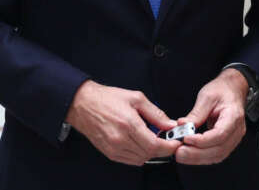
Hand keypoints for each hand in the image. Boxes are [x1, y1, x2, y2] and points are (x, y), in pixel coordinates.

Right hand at [65, 80, 180, 165]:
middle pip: (150, 154)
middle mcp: (121, 139)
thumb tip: (170, 125)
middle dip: (162, 148)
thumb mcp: (135, 98)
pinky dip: (139, 154)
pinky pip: (130, 160)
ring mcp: (114, 147)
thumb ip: (155, 113)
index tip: (175, 142)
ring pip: (141, 158)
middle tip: (164, 138)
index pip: (156, 146)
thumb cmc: (106, 99)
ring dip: (150, 151)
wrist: (82, 104)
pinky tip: (138, 142)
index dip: (169, 147)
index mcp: (129, 124)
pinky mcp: (109, 152)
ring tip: (149, 138)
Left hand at [175, 68, 248, 164]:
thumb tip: (182, 125)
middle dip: (197, 154)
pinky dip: (202, 156)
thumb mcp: (207, 96)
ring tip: (181, 155)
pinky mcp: (227, 141)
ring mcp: (233, 138)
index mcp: (233, 117)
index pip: (219, 134)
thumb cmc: (222, 91)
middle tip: (180, 152)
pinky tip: (190, 154)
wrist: (232, 89)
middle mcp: (236, 131)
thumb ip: (196, 113)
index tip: (187, 139)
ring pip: (217, 155)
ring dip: (198, 158)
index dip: (202, 140)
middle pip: (218, 149)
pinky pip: (216, 153)